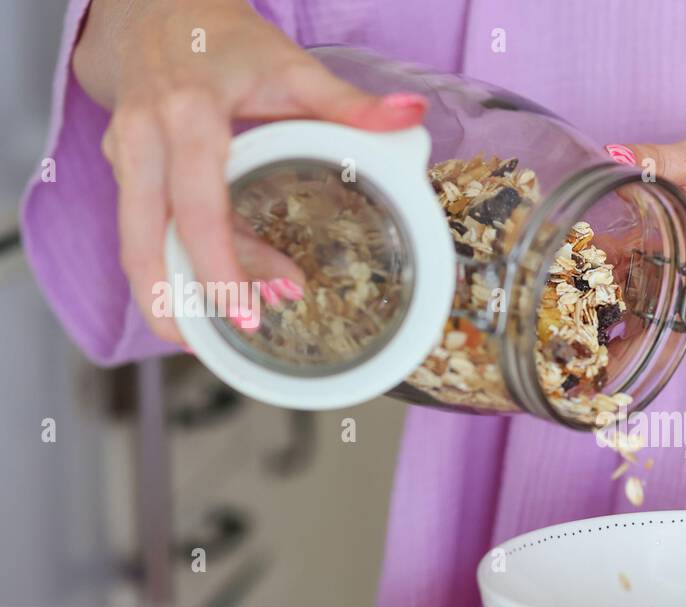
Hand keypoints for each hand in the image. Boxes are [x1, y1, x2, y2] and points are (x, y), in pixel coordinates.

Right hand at [76, 0, 428, 341]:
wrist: (153, 12)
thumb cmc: (226, 42)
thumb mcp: (291, 67)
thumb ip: (349, 102)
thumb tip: (410, 118)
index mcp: (186, 116)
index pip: (197, 208)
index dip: (221, 267)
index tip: (249, 314)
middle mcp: (142, 142)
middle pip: (145, 242)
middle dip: (180, 302)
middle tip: (228, 341)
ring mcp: (123, 160)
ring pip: (136, 246)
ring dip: (174, 296)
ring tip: (225, 331)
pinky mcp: (122, 176)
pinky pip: (142, 233)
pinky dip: (175, 270)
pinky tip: (218, 294)